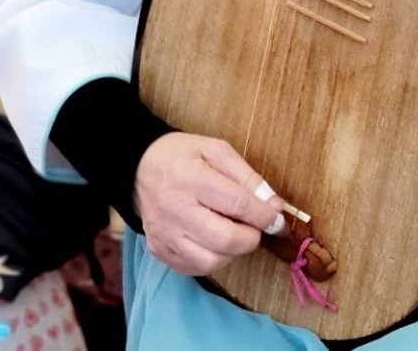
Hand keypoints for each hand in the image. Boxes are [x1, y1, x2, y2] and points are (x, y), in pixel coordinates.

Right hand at [134, 132, 287, 276]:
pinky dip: (213, 260)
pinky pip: (195, 268)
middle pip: (225, 240)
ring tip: (234, 232)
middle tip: (256, 227)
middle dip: (251, 237)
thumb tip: (273, 203)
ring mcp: (165, 235)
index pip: (236, 204)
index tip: (278, 218)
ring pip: (211, 261)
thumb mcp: (215, 149)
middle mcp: (175, 210)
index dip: (263, 215)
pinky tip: (215, 241)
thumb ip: (246, 175)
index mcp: (191, 178)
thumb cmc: (182, 155)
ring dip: (233, 252)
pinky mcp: (159, 251)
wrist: (139, 168)